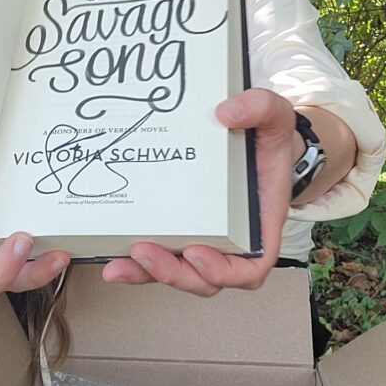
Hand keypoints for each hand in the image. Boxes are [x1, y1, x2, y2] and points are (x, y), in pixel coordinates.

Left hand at [102, 88, 294, 294]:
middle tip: (146, 254)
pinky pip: (161, 254)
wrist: (255, 135)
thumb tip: (228, 111)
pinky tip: (111, 255)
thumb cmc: (268, 137)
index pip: (251, 266)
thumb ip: (261, 108)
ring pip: (179, 272)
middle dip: (175, 274)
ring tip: (119, 265)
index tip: (198, 255)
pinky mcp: (178, 227)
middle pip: (207, 278)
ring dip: (149, 274)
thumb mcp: (275, 116)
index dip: (225, 271)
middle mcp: (231, 237)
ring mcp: (203, 236)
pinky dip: (137, 262)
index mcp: (259, 221)